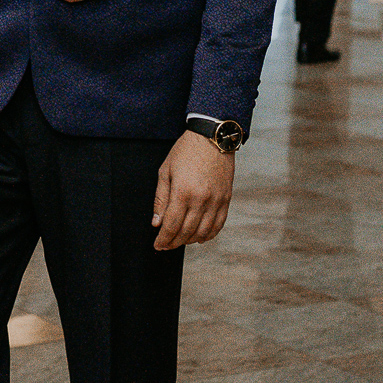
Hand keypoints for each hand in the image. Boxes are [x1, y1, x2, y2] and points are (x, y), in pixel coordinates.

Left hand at [152, 131, 234, 250]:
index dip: (164, 239)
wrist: (211, 137)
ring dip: (190, 240)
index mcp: (183, 192)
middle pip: (186, 232)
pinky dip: (209, 234)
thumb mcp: (165, 171)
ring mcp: (216, 200)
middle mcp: (201, 199)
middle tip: (166, 245)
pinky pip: (219, 224)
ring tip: (181, 241)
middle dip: (174, 242)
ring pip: (203, 232)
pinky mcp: (226, 199)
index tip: (158, 245)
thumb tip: (157, 223)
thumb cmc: (185, 151)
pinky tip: (200, 237)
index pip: (172, 225)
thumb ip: (160, 199)